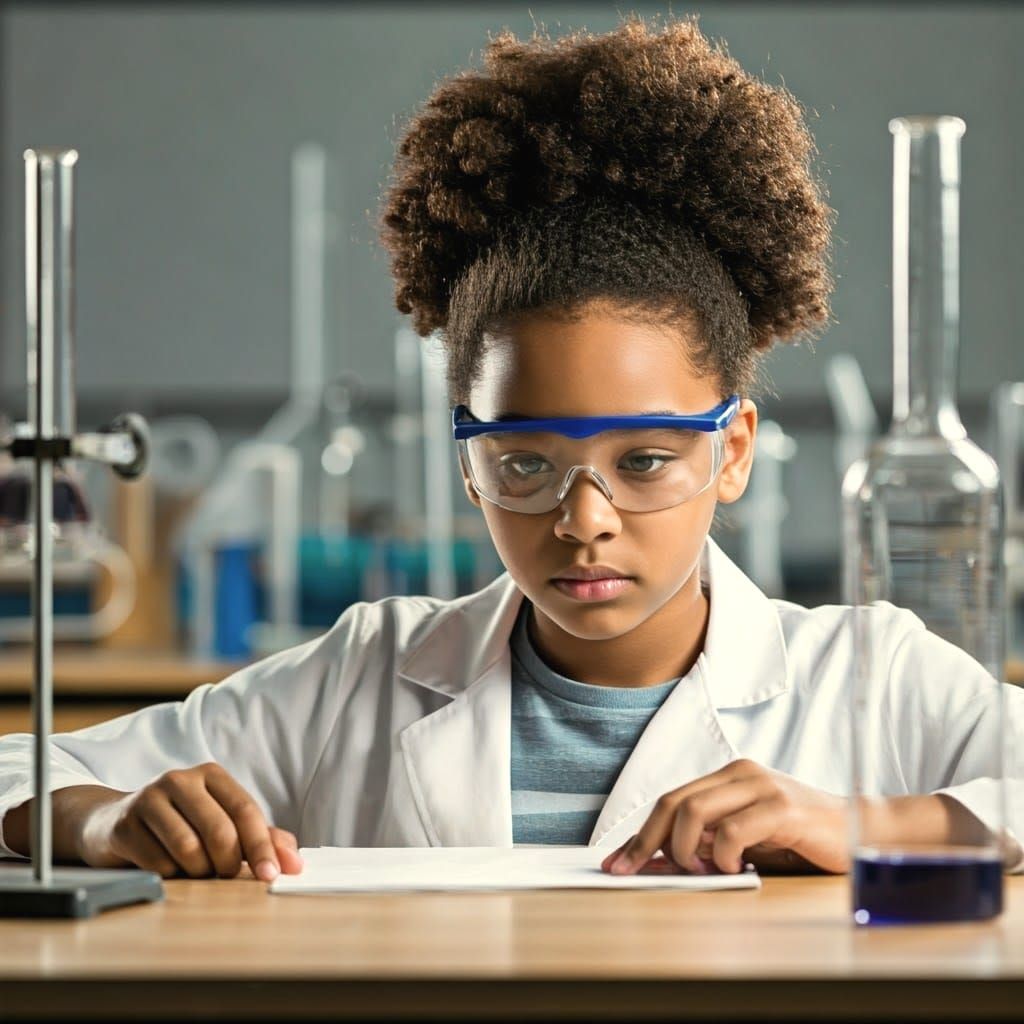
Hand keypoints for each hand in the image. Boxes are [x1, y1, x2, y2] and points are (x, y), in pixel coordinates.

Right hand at [77, 762, 304, 880]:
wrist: (113, 823)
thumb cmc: (181, 825)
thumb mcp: (222, 824)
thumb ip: (262, 839)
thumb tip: (296, 864)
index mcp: (212, 775)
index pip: (246, 810)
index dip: (262, 846)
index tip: (271, 876)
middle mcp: (181, 779)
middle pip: (220, 831)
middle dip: (229, 863)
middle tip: (226, 874)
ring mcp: (149, 798)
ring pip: (189, 849)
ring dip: (198, 871)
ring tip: (195, 869)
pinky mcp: (124, 824)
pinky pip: (158, 863)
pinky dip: (170, 875)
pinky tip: (166, 867)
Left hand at [600, 759, 848, 875]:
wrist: (861, 833)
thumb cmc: (799, 841)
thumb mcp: (746, 840)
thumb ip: (707, 843)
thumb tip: (656, 862)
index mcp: (727, 776)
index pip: (670, 801)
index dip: (640, 835)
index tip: (616, 864)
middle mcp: (740, 774)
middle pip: (673, 804)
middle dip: (646, 843)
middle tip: (634, 873)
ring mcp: (762, 787)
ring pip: (694, 812)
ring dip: (685, 851)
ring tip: (701, 871)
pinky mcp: (783, 808)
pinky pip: (733, 831)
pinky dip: (722, 856)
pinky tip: (734, 868)